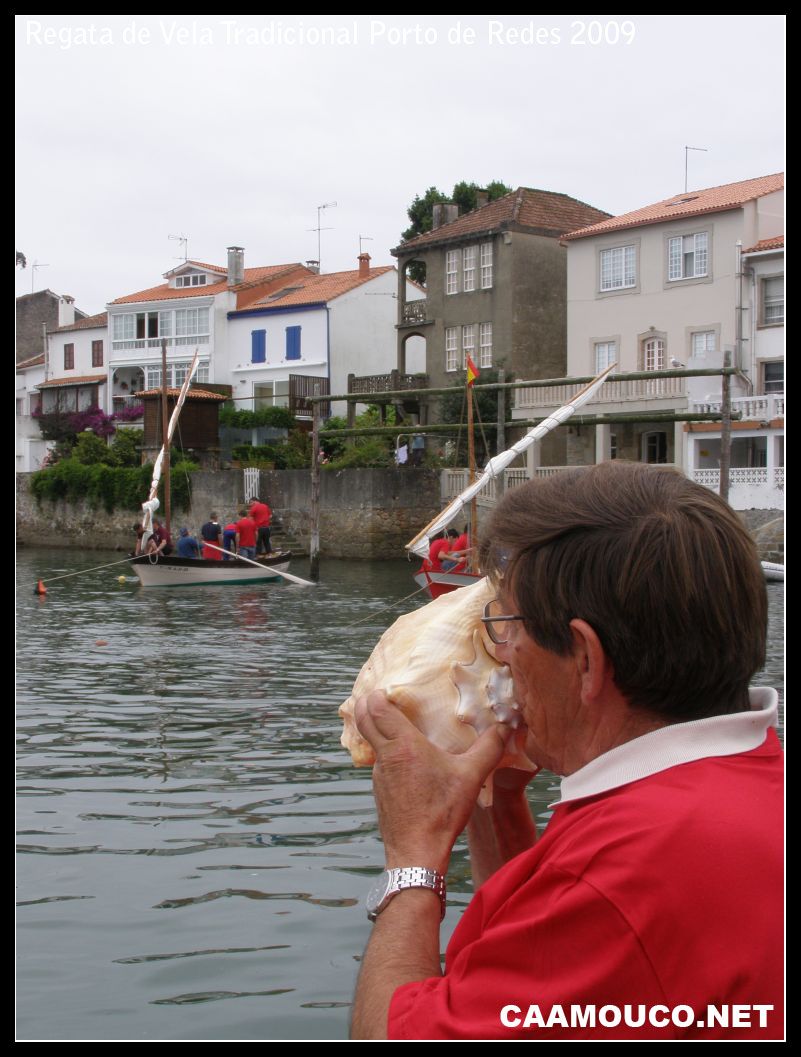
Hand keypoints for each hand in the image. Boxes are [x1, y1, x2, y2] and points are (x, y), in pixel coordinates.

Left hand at [354, 691, 513, 873]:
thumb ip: (489, 748)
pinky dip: (385, 753)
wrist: (417, 852)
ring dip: (375, 729)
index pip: (377, 709)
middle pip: (364, 720)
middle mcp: (386, 756)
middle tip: (376, 695)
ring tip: (393, 724)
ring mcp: (379, 776)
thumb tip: (506, 727)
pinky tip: (404, 761)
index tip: (385, 687)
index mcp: (404, 746)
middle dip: (365, 704)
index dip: (376, 694)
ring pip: (371, 743)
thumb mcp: (470, 776)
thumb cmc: (442, 812)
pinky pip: (379, 764)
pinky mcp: (380, 792)